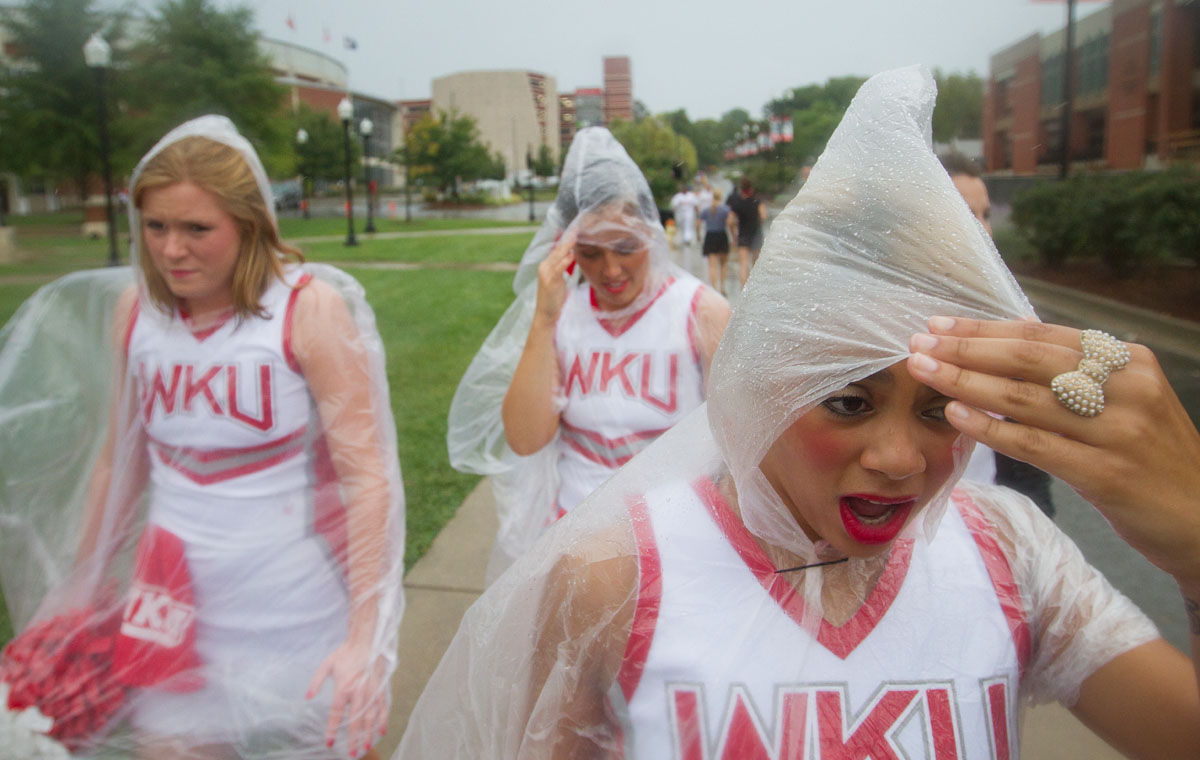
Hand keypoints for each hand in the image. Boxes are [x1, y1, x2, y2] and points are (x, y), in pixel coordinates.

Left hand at [307, 637, 388, 757]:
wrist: (367, 640)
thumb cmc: (346, 652)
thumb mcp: (327, 664)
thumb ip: (316, 681)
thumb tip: (308, 697)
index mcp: (343, 688)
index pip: (336, 714)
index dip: (332, 730)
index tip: (329, 743)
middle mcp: (358, 693)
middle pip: (355, 721)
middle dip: (352, 739)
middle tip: (351, 754)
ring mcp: (372, 692)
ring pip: (370, 718)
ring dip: (367, 734)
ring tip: (365, 747)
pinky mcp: (381, 689)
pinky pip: (383, 708)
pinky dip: (382, 721)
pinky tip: (381, 732)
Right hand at [534, 227, 577, 323]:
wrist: (546, 315)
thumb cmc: (554, 299)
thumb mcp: (559, 280)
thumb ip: (563, 267)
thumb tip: (571, 255)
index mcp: (547, 265)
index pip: (558, 249)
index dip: (567, 239)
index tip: (576, 229)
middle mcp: (544, 266)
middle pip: (558, 249)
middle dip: (568, 238)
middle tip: (577, 227)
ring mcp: (545, 274)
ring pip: (557, 256)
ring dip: (567, 246)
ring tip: (575, 236)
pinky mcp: (548, 282)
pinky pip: (558, 269)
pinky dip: (564, 261)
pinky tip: (571, 255)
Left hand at [907, 317, 1199, 589]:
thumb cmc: (1149, 457)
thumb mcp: (1124, 402)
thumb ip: (1076, 374)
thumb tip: (1008, 341)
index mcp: (1129, 361)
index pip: (1043, 335)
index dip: (986, 328)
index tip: (940, 323)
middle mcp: (1127, 388)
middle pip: (1029, 359)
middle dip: (967, 348)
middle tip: (919, 342)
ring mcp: (1119, 431)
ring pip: (1026, 399)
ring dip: (966, 381)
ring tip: (925, 371)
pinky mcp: (1108, 474)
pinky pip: (1036, 445)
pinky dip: (991, 428)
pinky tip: (958, 415)